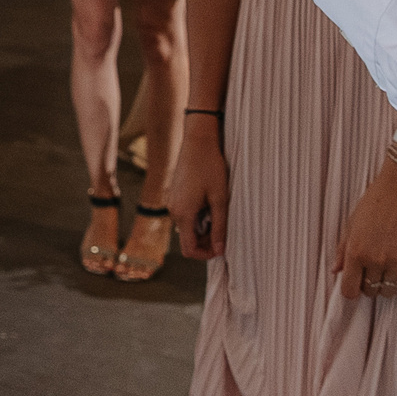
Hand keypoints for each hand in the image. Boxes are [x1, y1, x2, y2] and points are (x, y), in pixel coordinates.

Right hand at [167, 117, 230, 258]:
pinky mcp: (174, 195)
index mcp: (183, 214)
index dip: (206, 254)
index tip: (222, 248)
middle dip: (206, 240)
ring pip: (187, 227)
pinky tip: (210, 202)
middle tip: (225, 228)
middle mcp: (173, 211)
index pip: (189, 250)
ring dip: (203, 227)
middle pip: (188, 239)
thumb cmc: (211, 167)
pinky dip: (198, 216)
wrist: (197, 141)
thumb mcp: (220, 199)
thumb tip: (219, 250)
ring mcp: (172, 203)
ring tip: (219, 211)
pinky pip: (185, 215)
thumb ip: (219, 227)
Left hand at [332, 153, 396, 299]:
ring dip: (387, 284)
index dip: (352, 290)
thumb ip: (342, 249)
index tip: (356, 284)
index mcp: (355, 251)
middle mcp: (374, 260)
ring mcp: (395, 261)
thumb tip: (336, 270)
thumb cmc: (377, 200)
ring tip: (389, 268)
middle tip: (373, 270)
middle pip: (370, 292)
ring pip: (389, 291)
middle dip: (369, 284)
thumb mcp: (352, 223)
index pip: (349, 290)